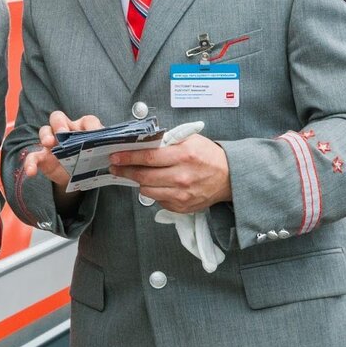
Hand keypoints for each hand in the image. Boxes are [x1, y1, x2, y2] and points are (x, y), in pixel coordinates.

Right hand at [22, 110, 103, 188]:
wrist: (78, 176)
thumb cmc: (90, 160)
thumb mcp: (99, 155)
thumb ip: (105, 150)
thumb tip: (118, 150)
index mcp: (83, 128)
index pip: (87, 120)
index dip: (91, 126)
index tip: (95, 133)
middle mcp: (66, 130)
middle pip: (58, 118)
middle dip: (60, 123)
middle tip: (61, 132)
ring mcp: (52, 142)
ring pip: (44, 130)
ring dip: (45, 135)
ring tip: (48, 144)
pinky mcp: (43, 156)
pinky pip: (33, 156)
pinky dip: (30, 163)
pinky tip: (30, 172)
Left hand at [109, 135, 231, 212]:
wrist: (229, 177)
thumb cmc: (209, 156)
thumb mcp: (190, 140)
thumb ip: (168, 141)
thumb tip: (143, 142)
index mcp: (184, 155)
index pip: (148, 157)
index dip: (128, 157)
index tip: (116, 156)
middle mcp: (182, 176)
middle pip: (144, 176)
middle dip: (125, 171)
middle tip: (117, 166)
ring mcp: (181, 194)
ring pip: (147, 191)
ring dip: (139, 182)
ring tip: (138, 174)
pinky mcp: (181, 207)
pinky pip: (158, 200)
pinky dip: (154, 192)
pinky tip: (158, 184)